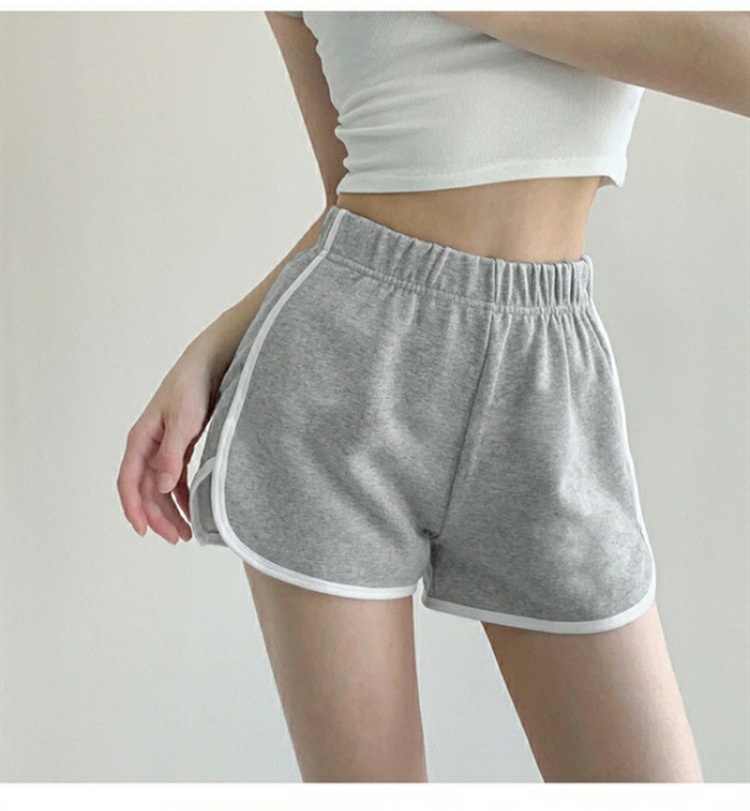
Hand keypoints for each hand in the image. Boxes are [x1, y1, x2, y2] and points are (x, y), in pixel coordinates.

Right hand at [117, 350, 218, 544]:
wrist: (209, 364)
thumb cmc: (192, 387)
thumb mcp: (183, 421)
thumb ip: (171, 454)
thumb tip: (160, 488)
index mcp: (141, 439)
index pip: (129, 481)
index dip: (134, 508)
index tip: (143, 531)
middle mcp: (149, 446)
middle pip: (145, 490)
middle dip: (158, 517)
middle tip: (178, 538)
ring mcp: (164, 448)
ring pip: (160, 488)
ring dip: (170, 511)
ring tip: (187, 532)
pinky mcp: (180, 447)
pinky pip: (175, 479)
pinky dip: (183, 496)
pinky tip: (193, 509)